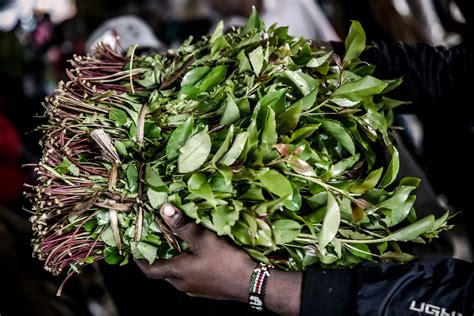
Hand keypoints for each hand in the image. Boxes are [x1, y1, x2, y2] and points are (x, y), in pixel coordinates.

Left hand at [135, 204, 301, 314]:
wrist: (252, 284)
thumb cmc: (225, 261)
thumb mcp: (203, 239)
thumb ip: (182, 225)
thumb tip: (163, 209)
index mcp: (178, 272)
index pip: (149, 269)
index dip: (140, 259)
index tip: (134, 248)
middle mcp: (183, 284)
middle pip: (163, 271)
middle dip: (158, 257)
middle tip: (156, 240)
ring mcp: (196, 288)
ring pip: (178, 274)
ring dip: (174, 261)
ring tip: (176, 244)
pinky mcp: (208, 289)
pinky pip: (190, 277)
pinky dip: (187, 265)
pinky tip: (197, 255)